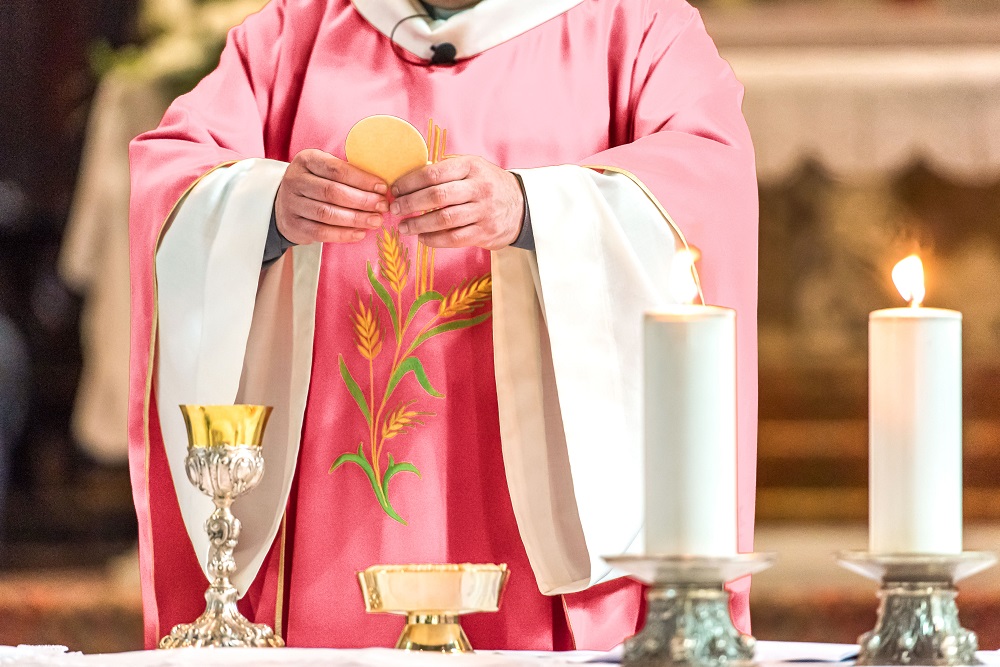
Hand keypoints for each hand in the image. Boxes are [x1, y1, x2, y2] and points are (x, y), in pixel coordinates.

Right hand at [275, 149, 387, 244]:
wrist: (284, 204)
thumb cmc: (315, 184)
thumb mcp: (324, 170)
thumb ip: (346, 173)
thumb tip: (381, 188)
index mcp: (307, 160)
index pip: (336, 169)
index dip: (362, 179)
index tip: (382, 188)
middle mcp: (295, 180)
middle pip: (332, 192)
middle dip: (362, 200)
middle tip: (382, 206)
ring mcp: (291, 204)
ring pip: (327, 213)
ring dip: (355, 218)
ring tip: (375, 221)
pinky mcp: (293, 225)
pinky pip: (320, 232)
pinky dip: (343, 234)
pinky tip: (360, 233)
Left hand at [390, 155, 523, 249]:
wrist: (521, 206)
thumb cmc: (486, 184)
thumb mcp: (472, 167)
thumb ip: (446, 169)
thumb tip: (409, 176)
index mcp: (471, 166)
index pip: (434, 173)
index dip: (410, 182)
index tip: (395, 189)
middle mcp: (479, 187)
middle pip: (437, 196)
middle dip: (410, 204)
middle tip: (395, 209)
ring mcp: (483, 211)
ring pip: (444, 220)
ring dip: (419, 224)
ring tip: (404, 227)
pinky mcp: (485, 232)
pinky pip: (454, 238)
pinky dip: (434, 239)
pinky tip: (422, 238)